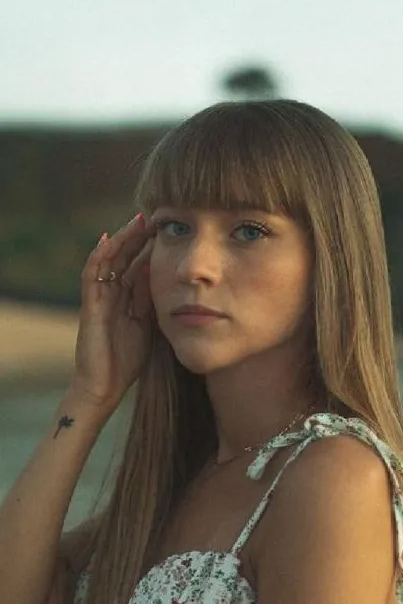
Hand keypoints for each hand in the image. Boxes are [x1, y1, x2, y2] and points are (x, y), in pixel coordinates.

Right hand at [70, 213, 156, 409]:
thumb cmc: (127, 360)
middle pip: (123, 257)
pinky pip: (91, 275)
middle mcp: (111, 293)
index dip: (150, 248)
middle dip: (137, 237)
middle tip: (154, 218)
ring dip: (121, 239)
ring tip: (137, 221)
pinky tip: (110, 240)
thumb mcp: (149, 325)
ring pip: (108, 260)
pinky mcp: (89, 305)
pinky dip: (99, 256)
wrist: (105, 385)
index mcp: (126, 298)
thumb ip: (153, 302)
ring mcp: (98, 298)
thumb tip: (168, 279)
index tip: (168, 231)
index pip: (137, 264)